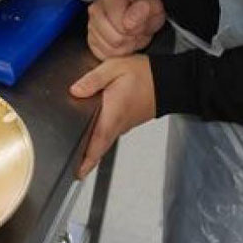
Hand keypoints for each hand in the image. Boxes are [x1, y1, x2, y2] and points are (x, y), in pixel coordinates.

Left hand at [69, 54, 154, 177]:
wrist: (169, 81)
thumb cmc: (146, 76)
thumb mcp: (115, 69)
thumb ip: (93, 80)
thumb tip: (75, 90)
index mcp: (112, 115)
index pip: (96, 144)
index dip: (86, 161)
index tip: (77, 173)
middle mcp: (118, 124)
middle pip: (99, 148)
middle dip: (85, 160)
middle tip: (72, 168)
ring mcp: (124, 124)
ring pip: (104, 141)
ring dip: (92, 149)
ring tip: (77, 153)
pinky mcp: (128, 120)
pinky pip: (110, 132)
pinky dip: (100, 137)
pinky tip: (91, 132)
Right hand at [87, 0, 165, 59]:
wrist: (138, 13)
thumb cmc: (144, 8)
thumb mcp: (153, 4)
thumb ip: (144, 9)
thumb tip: (129, 21)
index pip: (122, 26)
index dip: (137, 29)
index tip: (141, 23)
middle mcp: (95, 10)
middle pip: (116, 40)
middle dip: (131, 39)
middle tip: (138, 31)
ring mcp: (91, 26)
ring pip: (111, 49)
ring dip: (126, 46)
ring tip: (131, 35)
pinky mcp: (92, 41)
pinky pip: (106, 55)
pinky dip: (118, 52)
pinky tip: (124, 42)